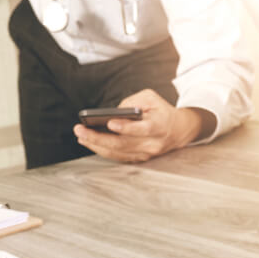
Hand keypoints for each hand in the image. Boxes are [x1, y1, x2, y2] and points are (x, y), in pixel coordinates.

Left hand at [73, 89, 213, 162]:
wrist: (178, 130)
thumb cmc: (161, 111)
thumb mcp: (151, 98)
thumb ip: (132, 102)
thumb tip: (113, 113)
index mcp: (159, 126)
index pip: (142, 129)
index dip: (126, 128)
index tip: (110, 123)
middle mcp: (152, 144)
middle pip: (122, 144)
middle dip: (98, 138)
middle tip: (80, 130)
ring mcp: (145, 154)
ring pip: (117, 153)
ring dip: (96, 145)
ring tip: (80, 135)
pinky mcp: (139, 159)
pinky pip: (117, 156)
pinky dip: (102, 150)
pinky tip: (89, 141)